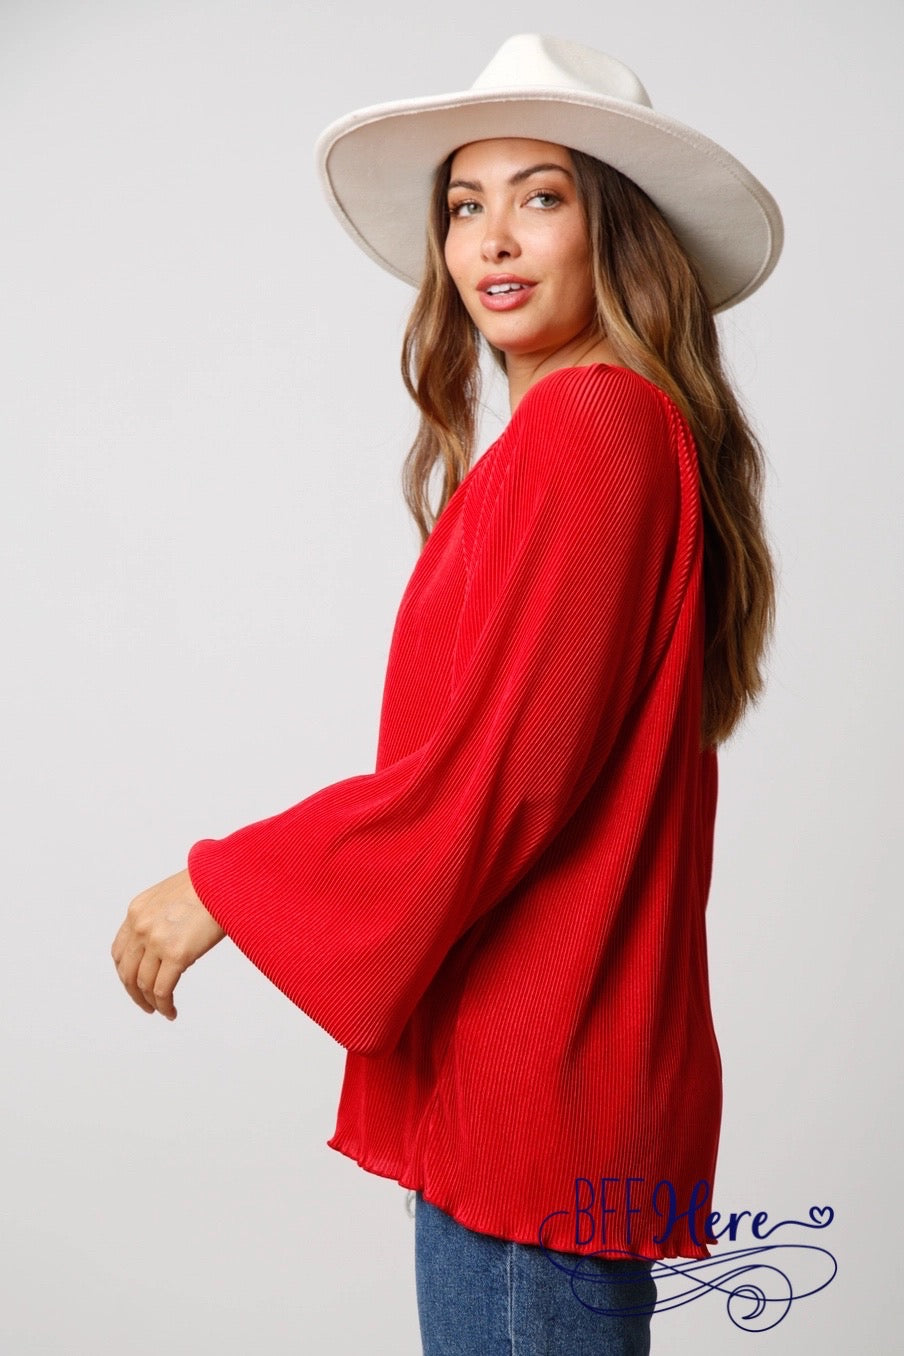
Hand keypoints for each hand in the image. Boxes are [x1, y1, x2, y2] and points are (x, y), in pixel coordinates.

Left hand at [111, 868, 226, 1019]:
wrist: (228, 878)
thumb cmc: (211, 884)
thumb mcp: (173, 895)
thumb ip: (161, 917)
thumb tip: (170, 943)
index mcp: (137, 910)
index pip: (119, 951)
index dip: (126, 973)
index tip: (136, 984)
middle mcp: (140, 926)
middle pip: (127, 972)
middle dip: (134, 993)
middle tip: (146, 1005)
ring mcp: (156, 940)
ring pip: (143, 985)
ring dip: (151, 1003)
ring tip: (162, 1010)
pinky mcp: (176, 954)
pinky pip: (162, 990)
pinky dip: (164, 1006)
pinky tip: (171, 1012)